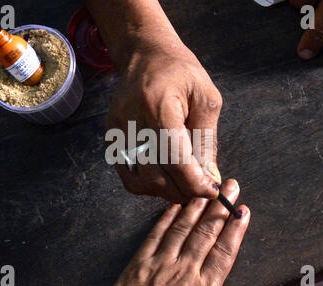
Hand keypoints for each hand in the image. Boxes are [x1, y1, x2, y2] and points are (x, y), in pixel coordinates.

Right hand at [105, 43, 222, 202]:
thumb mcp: (206, 99)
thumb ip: (207, 141)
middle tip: (201, 188)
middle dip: (183, 191)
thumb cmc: (180, 72)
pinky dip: (148, 186)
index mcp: (158, 107)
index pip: (175, 160)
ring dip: (166, 191)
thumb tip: (210, 177)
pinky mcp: (110, 138)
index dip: (195, 183)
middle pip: (156, 177)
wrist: (146, 56)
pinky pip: (127, 176)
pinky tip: (165, 178)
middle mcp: (131, 122)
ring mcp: (117, 131)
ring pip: (140, 182)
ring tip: (184, 184)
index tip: (212, 189)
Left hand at [106, 179, 249, 285]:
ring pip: (182, 229)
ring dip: (196, 208)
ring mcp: (160, 265)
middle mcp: (183, 272)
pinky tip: (175, 206)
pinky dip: (166, 218)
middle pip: (206, 234)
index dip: (235, 229)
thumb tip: (219, 270)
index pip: (224, 252)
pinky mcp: (140, 263)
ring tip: (206, 191)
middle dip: (220, 208)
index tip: (243, 211)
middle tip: (230, 187)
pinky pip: (156, 235)